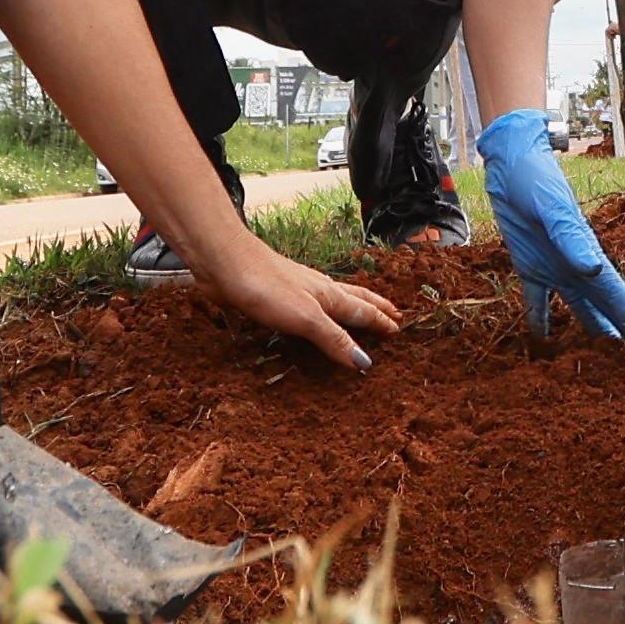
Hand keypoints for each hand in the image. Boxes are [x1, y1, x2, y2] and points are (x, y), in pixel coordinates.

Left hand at [193, 234, 400, 371]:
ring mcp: (296, 290)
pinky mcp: (275, 295)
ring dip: (351, 307)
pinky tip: (311, 314)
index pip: (363, 311)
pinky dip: (321, 313)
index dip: (381, 321)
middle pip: (354, 299)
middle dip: (375, 308)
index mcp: (329, 296)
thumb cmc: (267, 286)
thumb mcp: (306, 318)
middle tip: (393, 314)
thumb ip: (334, 338)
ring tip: (361, 312)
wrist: (225, 261)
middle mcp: (317, 290)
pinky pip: (308, 306)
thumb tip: (364, 361)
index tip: (399, 328)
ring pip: (333, 300)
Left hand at [476, 109, 624, 341]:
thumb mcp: (552, 207)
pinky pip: (538, 301)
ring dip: (591, 328)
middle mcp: (577, 265)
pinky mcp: (530, 265)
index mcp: (588, 253)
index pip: (617, 295)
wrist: (511, 163)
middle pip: (604, 306)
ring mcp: (555, 267)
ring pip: (579, 307)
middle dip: (621, 331)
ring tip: (604, 356)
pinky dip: (541, 320)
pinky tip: (544, 340)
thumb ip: (571, 238)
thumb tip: (594, 270)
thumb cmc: (536, 179)